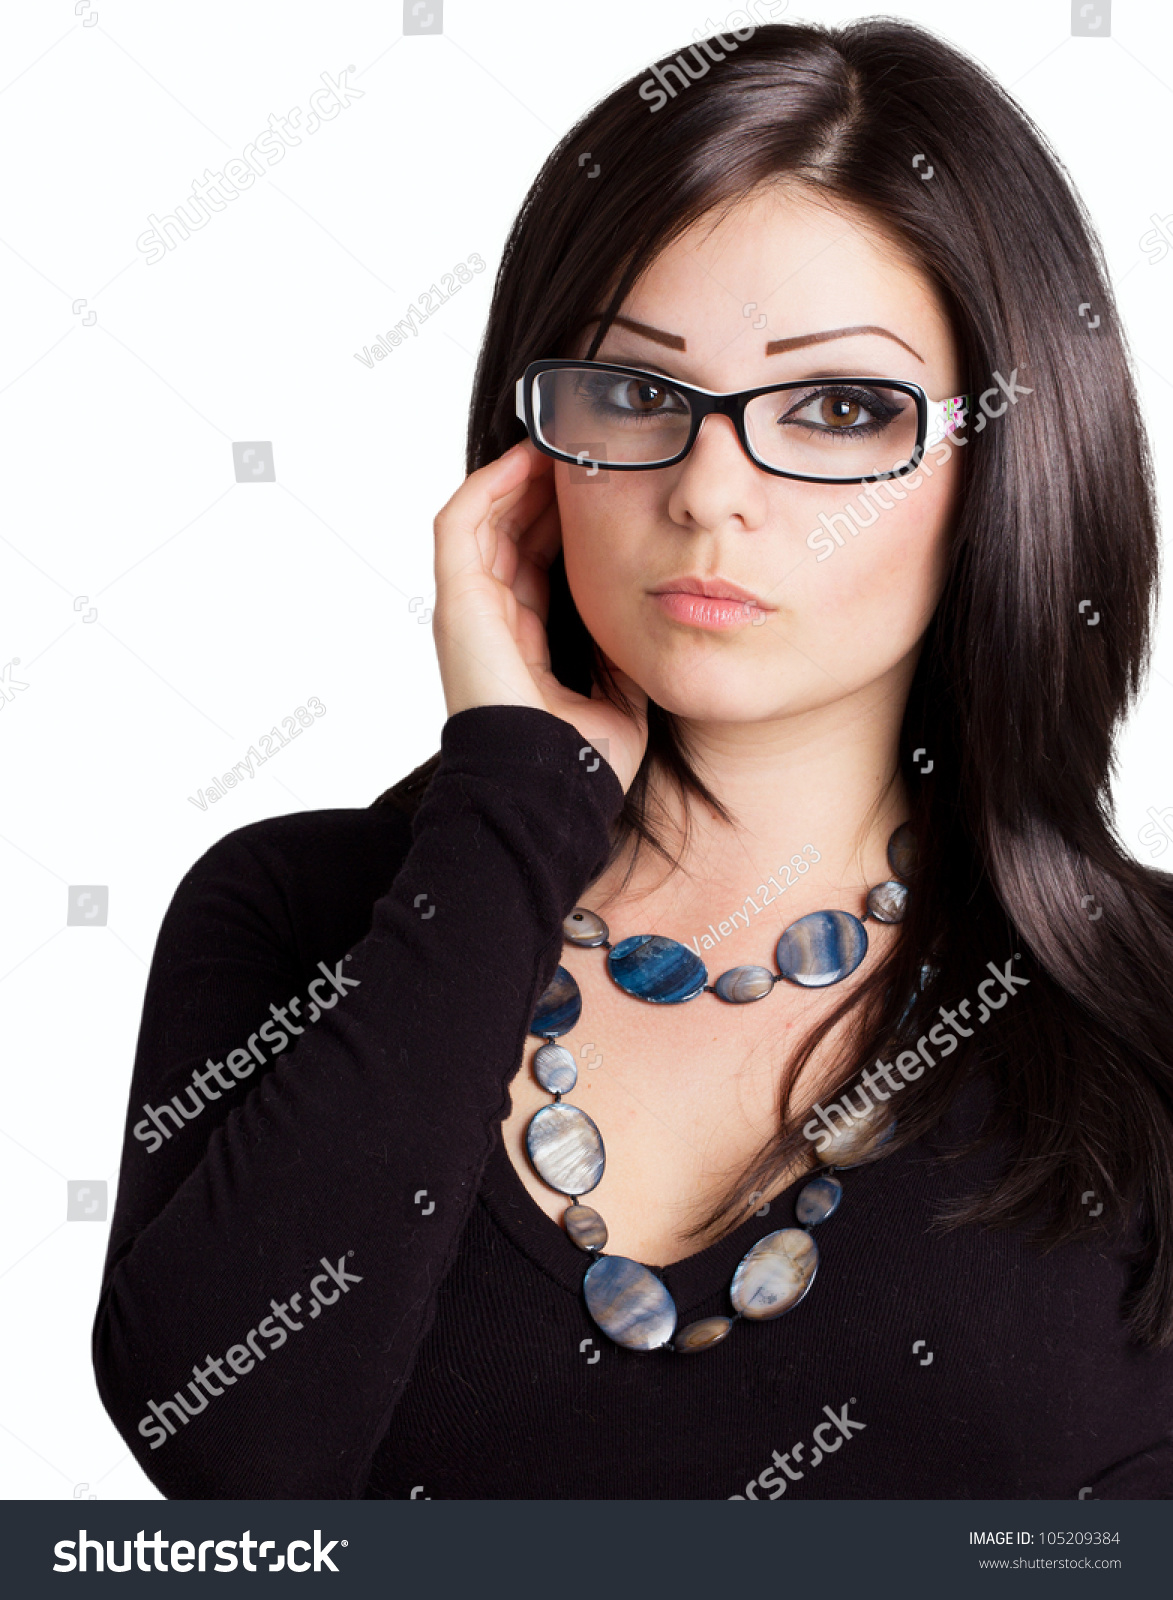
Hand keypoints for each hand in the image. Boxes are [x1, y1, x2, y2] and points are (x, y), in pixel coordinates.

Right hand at [432, 438, 647, 790]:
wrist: (556, 790)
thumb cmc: (585, 757)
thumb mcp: (619, 686)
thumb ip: (624, 647)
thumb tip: (653, 612)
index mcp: (523, 641)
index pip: (537, 563)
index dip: (563, 522)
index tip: (601, 488)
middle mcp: (490, 621)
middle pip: (509, 533)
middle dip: (542, 491)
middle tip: (580, 453)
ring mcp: (468, 611)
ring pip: (483, 519)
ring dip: (516, 478)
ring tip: (554, 443)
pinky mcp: (457, 604)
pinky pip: (460, 524)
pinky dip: (488, 486)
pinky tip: (524, 460)